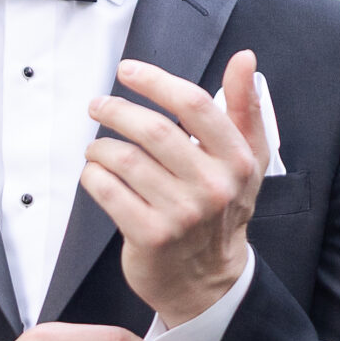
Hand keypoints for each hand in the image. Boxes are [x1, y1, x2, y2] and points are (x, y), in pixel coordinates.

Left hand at [81, 50, 269, 326]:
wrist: (207, 281)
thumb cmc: (222, 212)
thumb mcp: (246, 160)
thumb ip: (244, 107)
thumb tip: (244, 59)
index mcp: (237, 161)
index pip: (194, 105)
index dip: (156, 81)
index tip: (128, 71)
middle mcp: (212, 187)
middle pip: (154, 130)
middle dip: (116, 110)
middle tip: (98, 106)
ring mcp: (181, 214)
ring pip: (124, 159)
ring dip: (100, 147)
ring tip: (96, 147)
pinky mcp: (150, 236)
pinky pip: (107, 191)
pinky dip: (93, 176)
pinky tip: (96, 174)